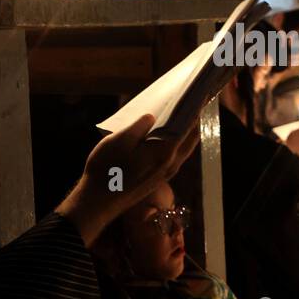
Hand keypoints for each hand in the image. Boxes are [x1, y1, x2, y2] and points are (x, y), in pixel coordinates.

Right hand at [56, 113, 199, 246]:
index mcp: (165, 152)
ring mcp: (165, 174)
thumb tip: (152, 117)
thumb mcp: (119, 140)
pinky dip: (177, 144)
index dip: (194, 110)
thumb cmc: (107, 169)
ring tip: (182, 117)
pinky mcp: (158, 180)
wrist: (98, 202)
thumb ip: (139, 126)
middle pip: (190, 139)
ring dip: (186, 134)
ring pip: (184, 150)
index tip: (199, 97)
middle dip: (194, 121)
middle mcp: (171, 164)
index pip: (188, 127)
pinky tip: (167, 137)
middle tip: (193, 104)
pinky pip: (175, 157)